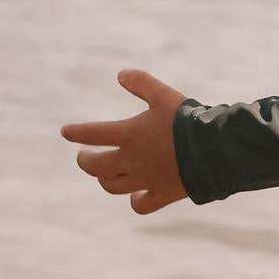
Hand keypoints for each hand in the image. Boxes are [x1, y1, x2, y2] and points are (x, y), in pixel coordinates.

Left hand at [60, 68, 190, 214]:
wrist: (213, 151)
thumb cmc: (188, 121)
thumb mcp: (164, 95)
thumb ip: (142, 83)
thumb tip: (120, 73)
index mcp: (129, 135)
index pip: (92, 134)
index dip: (76, 132)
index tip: (65, 132)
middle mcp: (131, 160)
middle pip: (96, 166)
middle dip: (86, 161)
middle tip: (84, 156)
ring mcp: (145, 180)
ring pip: (113, 185)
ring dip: (105, 179)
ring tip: (105, 173)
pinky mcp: (162, 193)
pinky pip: (141, 204)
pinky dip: (135, 201)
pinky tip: (135, 196)